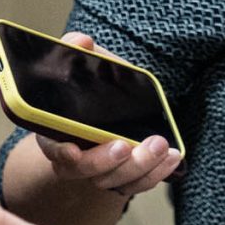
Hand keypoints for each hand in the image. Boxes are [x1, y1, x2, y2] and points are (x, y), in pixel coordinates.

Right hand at [30, 35, 181, 195]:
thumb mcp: (77, 66)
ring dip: (138, 167)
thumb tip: (81, 41)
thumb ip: (72, 52)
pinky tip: (172, 157)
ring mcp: (100, 171)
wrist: (99, 110)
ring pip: (114, 181)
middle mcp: (74, 158)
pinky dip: (155, 174)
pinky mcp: (124, 176)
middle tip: (127, 145)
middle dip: (106, 161)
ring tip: (160, 147)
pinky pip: (137, 183)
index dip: (62, 152)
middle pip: (85, 170)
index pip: (52, 148)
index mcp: (55, 132)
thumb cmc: (85, 87)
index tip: (73, 150)